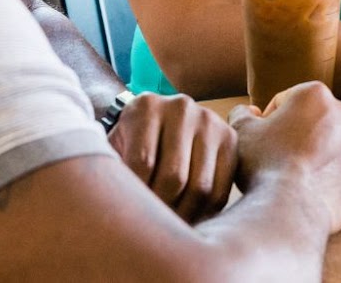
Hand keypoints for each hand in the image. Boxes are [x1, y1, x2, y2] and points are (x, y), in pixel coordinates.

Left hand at [107, 92, 237, 223]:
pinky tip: (188, 220)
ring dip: (183, 216)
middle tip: (151, 233)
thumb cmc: (130, 145)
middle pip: (173, 176)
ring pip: (199, 186)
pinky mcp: (230, 138)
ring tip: (168, 230)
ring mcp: (209, 121)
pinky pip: (220, 190)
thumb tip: (113, 211)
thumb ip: (110, 172)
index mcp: (146, 106)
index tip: (129, 220)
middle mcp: (181, 107)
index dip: (136, 199)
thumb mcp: (115, 150)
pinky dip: (205, 213)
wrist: (159, 124)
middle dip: (161, 211)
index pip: (142, 164)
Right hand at [230, 81, 340, 233]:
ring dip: (317, 152)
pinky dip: (332, 173)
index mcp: (315, 93)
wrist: (291, 207)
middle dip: (297, 134)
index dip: (268, 121)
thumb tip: (250, 112)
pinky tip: (313, 186)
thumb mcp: (241, 132)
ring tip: (297, 175)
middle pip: (313, 120)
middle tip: (279, 158)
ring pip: (332, 142)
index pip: (286, 102)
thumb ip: (242, 114)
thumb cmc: (264, 164)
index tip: (263, 142)